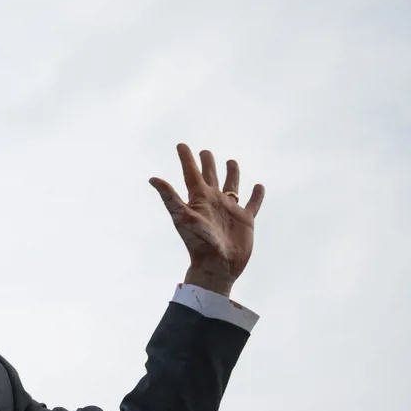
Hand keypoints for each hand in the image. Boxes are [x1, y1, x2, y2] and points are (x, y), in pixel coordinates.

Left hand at [149, 143, 263, 296]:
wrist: (216, 266)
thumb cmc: (197, 242)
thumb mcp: (182, 216)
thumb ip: (169, 197)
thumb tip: (152, 178)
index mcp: (198, 199)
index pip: (191, 174)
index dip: (186, 159)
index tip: (181, 145)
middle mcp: (213, 202)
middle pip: (210, 177)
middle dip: (207, 164)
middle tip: (205, 152)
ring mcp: (230, 210)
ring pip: (231, 186)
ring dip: (231, 174)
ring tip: (231, 161)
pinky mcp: (245, 220)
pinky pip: (253, 203)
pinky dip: (256, 195)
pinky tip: (258, 186)